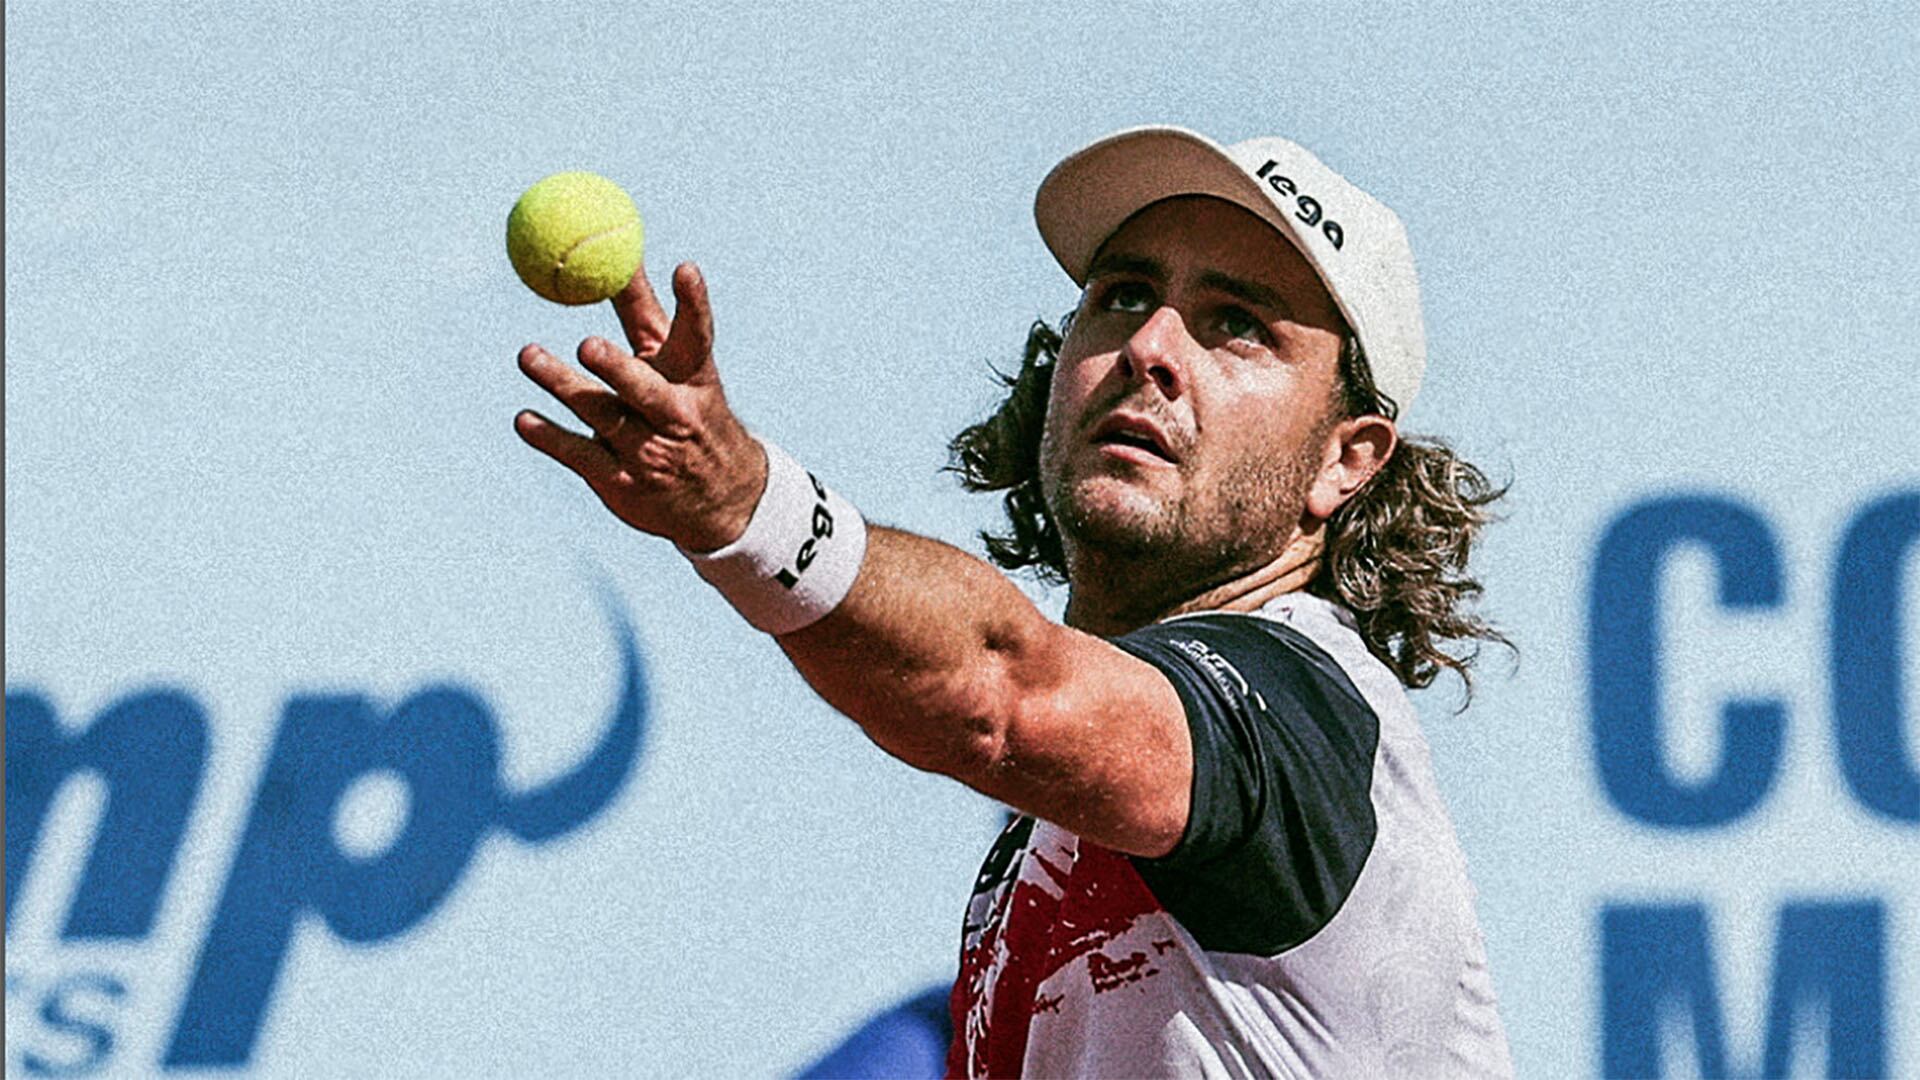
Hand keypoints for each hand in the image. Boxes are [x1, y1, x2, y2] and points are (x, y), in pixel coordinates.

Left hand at [514, 261, 766, 552]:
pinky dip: (550, 436)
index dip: (694, 305)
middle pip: (644, 389)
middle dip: (618, 368)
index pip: (697, 337)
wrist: (721, 499)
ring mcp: (648, 452)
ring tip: (528, 355)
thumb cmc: (687, 411)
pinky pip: (578, 454)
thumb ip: (644, 311)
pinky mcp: (620, 481)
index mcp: (694, 380)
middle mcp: (675, 416)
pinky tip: (525, 420)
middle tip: (588, 344)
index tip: (685, 268)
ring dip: (564, 386)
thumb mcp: (676, 366)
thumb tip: (619, 249)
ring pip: (602, 417)